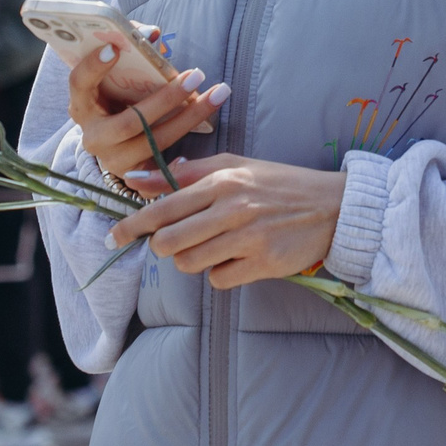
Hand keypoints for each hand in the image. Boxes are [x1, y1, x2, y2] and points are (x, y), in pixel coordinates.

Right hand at [67, 44, 228, 177]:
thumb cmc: (119, 98)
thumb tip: (152, 32)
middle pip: (130, 121)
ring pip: (153, 141)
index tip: (114, 48)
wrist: (118, 144)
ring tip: (217, 94)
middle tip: (196, 75)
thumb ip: (131, 48)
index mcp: (82, 105)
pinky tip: (197, 147)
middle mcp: (93, 136)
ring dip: (189, 118)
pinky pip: (159, 172)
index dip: (93, 67)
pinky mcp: (134, 176)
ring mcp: (113, 160)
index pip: (79, 84)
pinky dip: (178, 163)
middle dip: (167, 98)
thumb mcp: (118, 76)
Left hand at [106, 154, 342, 288]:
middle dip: (161, 248)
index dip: (132, 225)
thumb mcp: (236, 166)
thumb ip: (188, 173)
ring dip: (191, 261)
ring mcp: (249, 238)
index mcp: (222, 181)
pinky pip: (219, 280)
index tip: (113, 237)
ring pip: (190, 263)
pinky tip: (234, 260)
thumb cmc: (279, 185)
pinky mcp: (264, 264)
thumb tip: (139, 179)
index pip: (163, 206)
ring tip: (209, 248)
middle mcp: (233, 208)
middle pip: (169, 242)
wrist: (332, 206)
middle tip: (171, 244)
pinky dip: (219, 274)